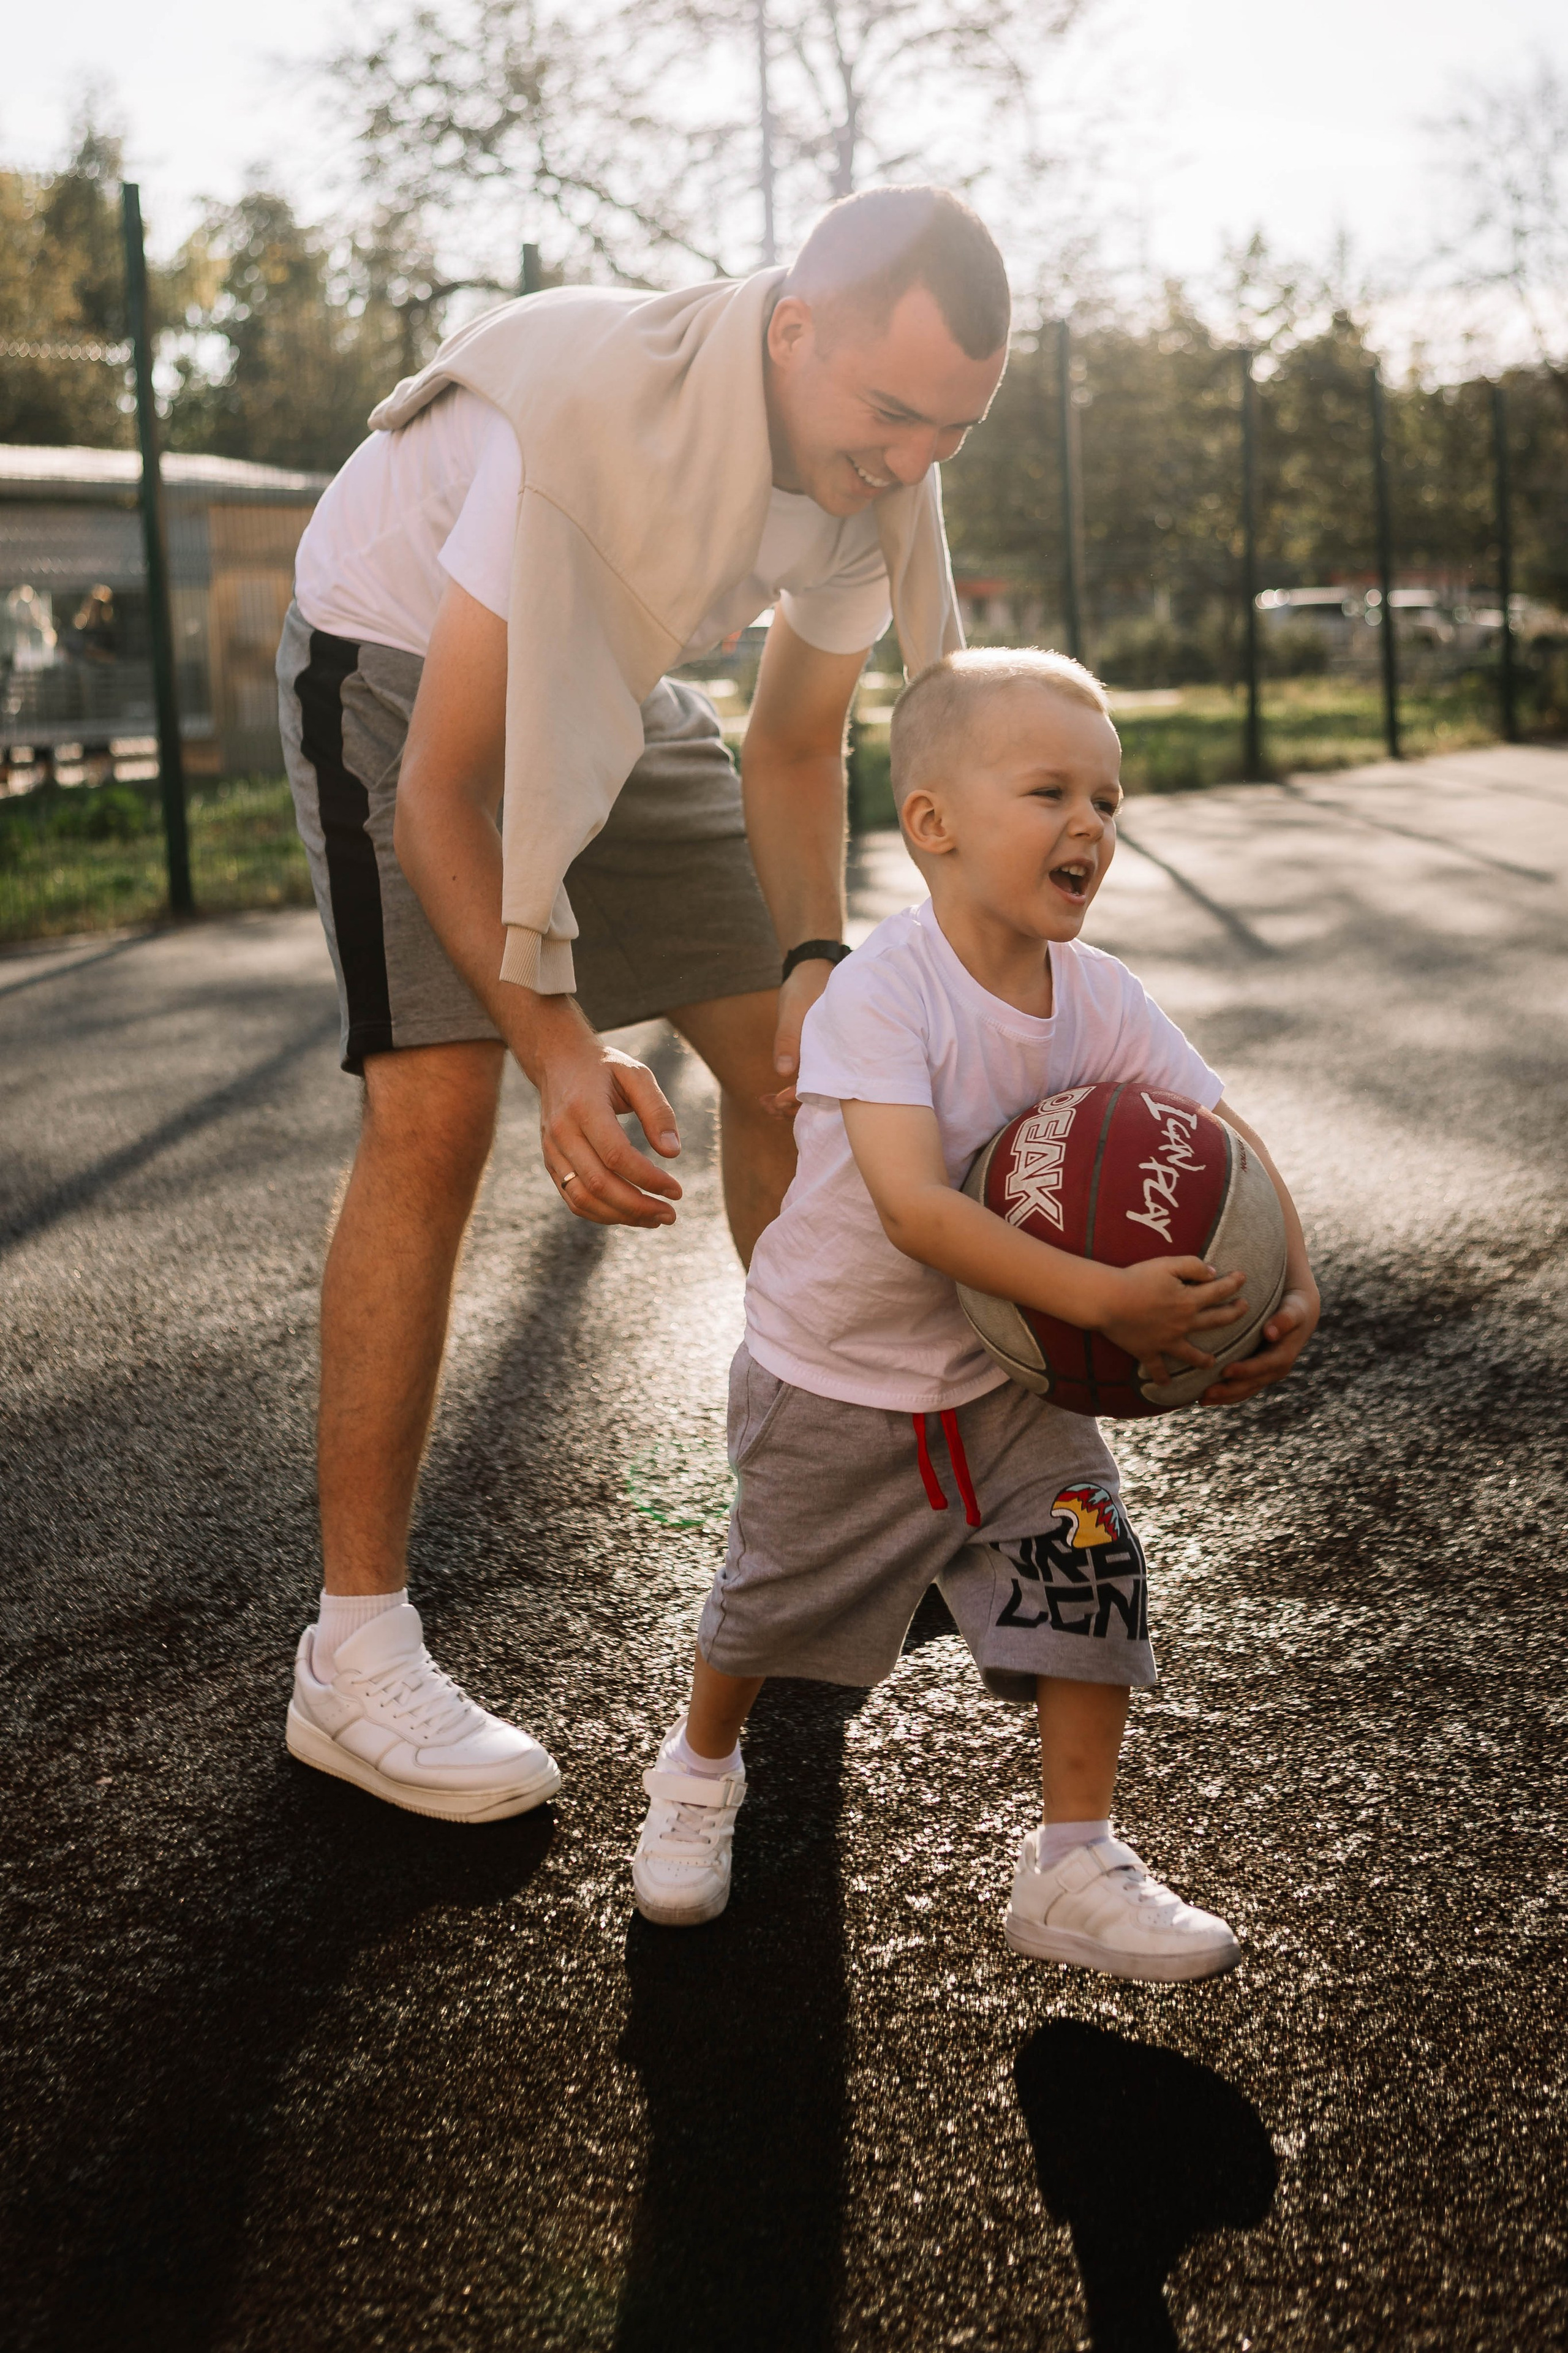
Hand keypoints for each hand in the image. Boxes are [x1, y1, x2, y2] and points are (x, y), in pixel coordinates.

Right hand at [529, 1004, 682, 1228]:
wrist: (558, 1061)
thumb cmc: (605, 1068)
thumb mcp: (637, 1075)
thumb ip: (658, 1111)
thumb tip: (673, 1153)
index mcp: (583, 1107)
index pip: (616, 1155)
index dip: (648, 1178)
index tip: (677, 1190)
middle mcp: (561, 1132)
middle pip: (598, 1184)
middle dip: (638, 1206)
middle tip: (670, 1215)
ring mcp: (551, 1150)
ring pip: (583, 1198)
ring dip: (621, 1216)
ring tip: (655, 1219)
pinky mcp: (550, 1163)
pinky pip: (573, 1199)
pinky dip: (602, 1214)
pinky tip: (630, 1214)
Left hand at [760, 957, 835, 1115]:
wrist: (812, 970)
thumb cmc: (806, 986)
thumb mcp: (794, 1009)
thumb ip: (788, 1039)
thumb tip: (782, 1072)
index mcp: (835, 1051)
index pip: (822, 1085)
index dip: (799, 1097)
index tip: (778, 1100)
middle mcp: (834, 1059)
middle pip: (819, 1096)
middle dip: (792, 1107)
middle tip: (767, 1106)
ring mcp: (825, 1060)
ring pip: (811, 1092)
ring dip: (788, 1103)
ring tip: (764, 1104)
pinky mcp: (815, 1059)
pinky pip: (805, 1083)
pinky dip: (787, 1093)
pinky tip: (767, 1098)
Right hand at [1097, 1256, 1248, 1377]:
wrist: (1109, 1301)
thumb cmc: (1137, 1278)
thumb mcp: (1167, 1264)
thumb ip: (1193, 1266)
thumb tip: (1212, 1273)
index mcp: (1189, 1301)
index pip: (1219, 1291)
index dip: (1234, 1283)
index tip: (1243, 1278)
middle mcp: (1184, 1324)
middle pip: (1216, 1321)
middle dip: (1234, 1314)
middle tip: (1244, 1310)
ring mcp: (1167, 1341)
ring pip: (1192, 1354)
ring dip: (1205, 1359)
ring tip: (1213, 1362)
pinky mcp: (1149, 1351)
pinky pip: (1158, 1369)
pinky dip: (1162, 1378)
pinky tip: (1166, 1385)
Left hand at [1198, 1283, 1319, 1406]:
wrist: (1299, 1314)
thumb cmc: (1293, 1307)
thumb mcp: (1293, 1310)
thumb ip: (1284, 1319)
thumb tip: (1271, 1333)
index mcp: (1283, 1356)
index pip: (1263, 1366)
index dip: (1245, 1370)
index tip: (1225, 1371)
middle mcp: (1275, 1369)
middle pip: (1251, 1384)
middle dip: (1229, 1390)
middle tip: (1205, 1393)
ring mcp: (1266, 1374)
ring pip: (1244, 1390)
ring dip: (1224, 1397)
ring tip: (1202, 1400)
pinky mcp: (1257, 1374)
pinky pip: (1241, 1388)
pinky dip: (1225, 1394)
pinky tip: (1205, 1397)